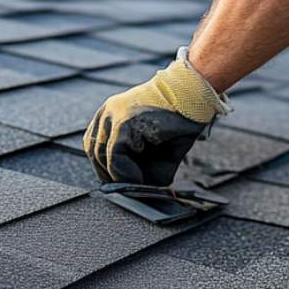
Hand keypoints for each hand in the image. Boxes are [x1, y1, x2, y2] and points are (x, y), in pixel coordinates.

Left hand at [84, 50, 230, 185]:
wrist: (195, 96)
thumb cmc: (178, 123)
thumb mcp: (155, 152)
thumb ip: (139, 169)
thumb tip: (131, 191)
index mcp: (109, 114)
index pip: (93, 146)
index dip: (104, 169)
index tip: (119, 183)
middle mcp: (106, 112)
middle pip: (93, 152)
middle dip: (109, 175)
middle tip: (130, 188)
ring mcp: (113, 115)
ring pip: (101, 156)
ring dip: (119, 176)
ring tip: (139, 182)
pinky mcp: (124, 122)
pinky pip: (114, 156)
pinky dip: (124, 172)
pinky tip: (139, 177)